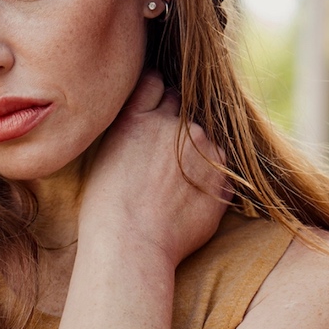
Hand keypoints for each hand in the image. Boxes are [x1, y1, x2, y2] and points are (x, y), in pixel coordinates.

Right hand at [79, 72, 229, 267]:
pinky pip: (218, 167)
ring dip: (195, 152)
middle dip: (175, 122)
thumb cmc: (107, 211)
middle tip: (164, 155)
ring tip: (175, 187)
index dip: (156, 96)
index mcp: (136, 117)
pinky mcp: (221, 171)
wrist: (131, 244)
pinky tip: (188, 200)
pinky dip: (209, 177)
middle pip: (181, 107)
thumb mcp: (107, 157)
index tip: (155, 110)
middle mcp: (172, 123)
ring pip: (203, 139)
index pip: (154, 83)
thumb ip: (133, 131)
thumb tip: (149, 130)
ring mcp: (201, 145)